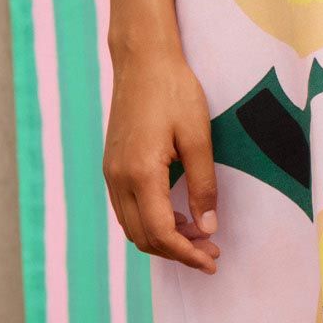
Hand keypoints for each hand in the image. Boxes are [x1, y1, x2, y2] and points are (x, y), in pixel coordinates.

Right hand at [104, 43, 220, 269]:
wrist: (143, 61)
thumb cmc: (174, 92)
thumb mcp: (199, 137)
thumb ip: (203, 185)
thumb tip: (207, 227)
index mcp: (140, 173)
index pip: (161, 233)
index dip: (187, 254)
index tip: (211, 261)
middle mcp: (118, 178)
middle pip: (143, 237)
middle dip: (177, 252)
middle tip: (211, 252)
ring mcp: (111, 173)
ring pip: (132, 226)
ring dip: (164, 239)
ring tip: (199, 236)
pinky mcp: (112, 166)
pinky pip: (127, 209)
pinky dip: (151, 222)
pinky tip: (177, 216)